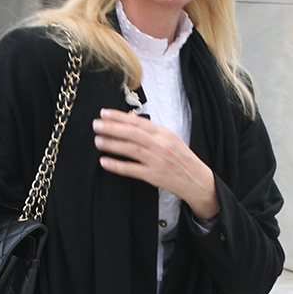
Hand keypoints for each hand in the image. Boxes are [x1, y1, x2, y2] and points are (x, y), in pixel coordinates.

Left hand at [92, 108, 218, 218]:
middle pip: (132, 133)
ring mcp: (156, 160)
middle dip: (112, 128)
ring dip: (112, 144)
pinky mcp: (153, 176)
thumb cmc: (181, 158)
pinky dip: (117, 165)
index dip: (119, 117)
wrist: (196, 180)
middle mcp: (160, 145)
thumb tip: (129, 117)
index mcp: (164, 133)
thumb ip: (150, 129)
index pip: (138, 121)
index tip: (104, 113)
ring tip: (97, 140)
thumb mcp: (170, 138)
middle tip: (96, 125)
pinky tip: (104, 161)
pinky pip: (131, 169)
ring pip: (130, 149)